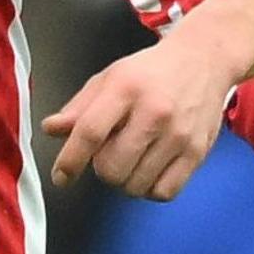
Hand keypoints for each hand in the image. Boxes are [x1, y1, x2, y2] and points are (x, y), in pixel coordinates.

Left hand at [46, 22, 245, 199]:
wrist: (203, 61)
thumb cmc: (150, 72)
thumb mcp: (109, 79)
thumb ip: (78, 107)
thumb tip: (51, 129)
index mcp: (125, 89)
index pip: (90, 132)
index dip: (70, 160)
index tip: (61, 176)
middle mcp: (154, 113)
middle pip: (112, 167)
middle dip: (101, 170)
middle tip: (108, 155)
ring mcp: (178, 135)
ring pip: (136, 185)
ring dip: (124, 181)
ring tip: (130, 160)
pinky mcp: (197, 152)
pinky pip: (164, 192)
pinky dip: (149, 190)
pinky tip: (148, 171)